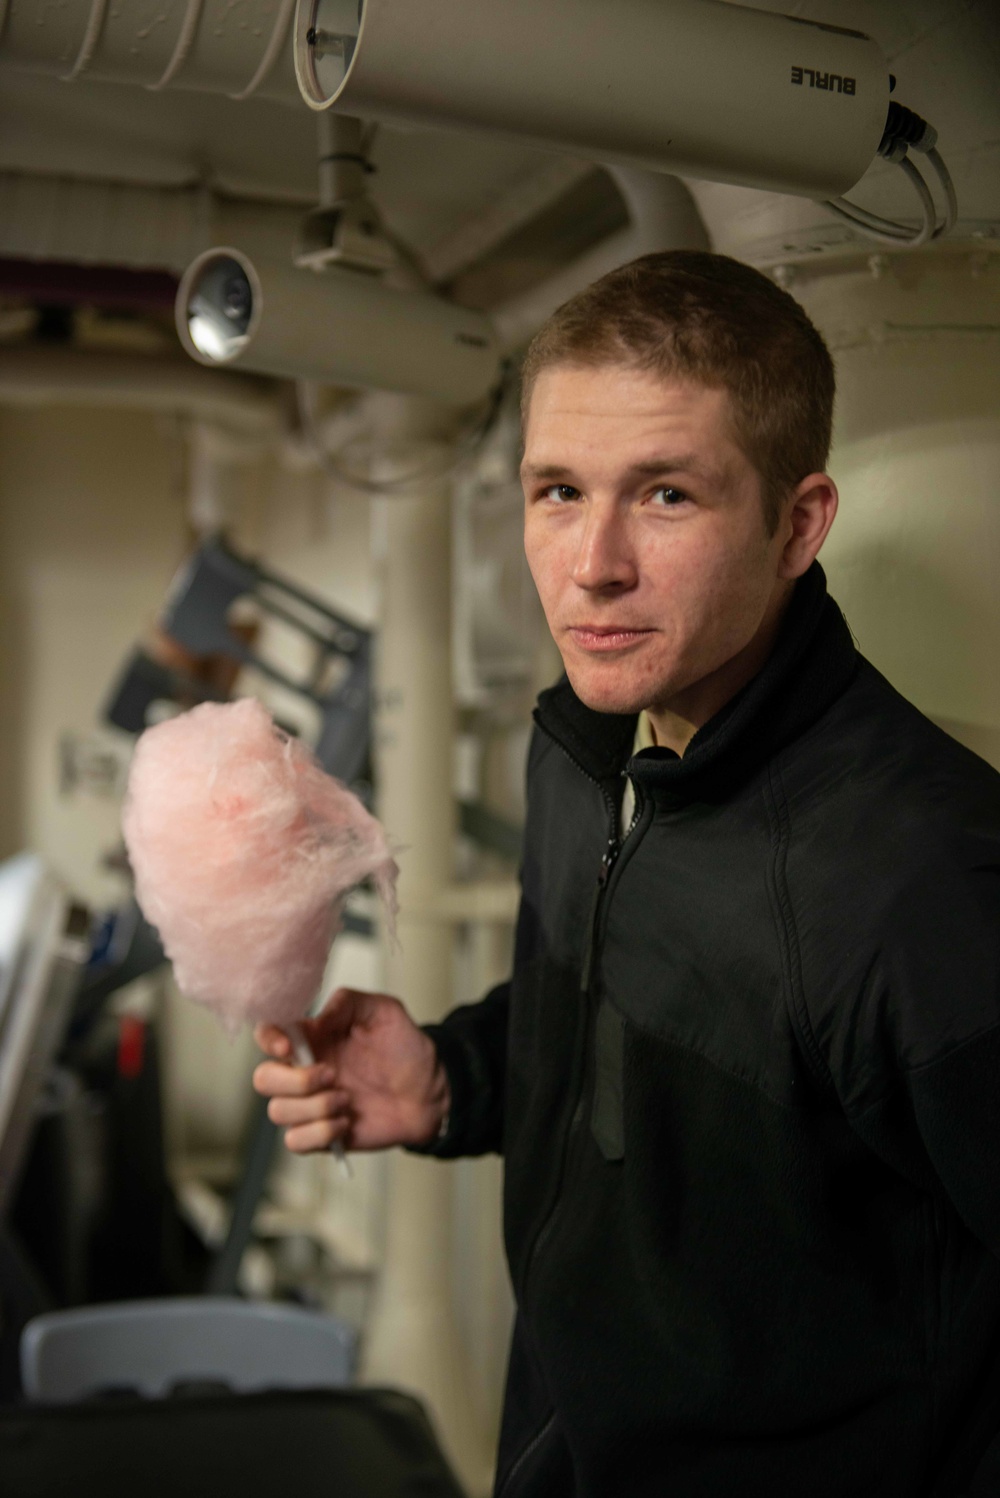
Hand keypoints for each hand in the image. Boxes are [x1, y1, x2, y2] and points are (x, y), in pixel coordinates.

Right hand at [253, 987, 449, 1154]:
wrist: (430, 1090)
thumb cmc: (405, 1049)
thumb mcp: (383, 1011)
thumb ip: (348, 1002)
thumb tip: (316, 1016)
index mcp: (312, 1038)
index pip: (267, 1034)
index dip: (268, 1039)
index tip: (290, 1046)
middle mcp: (303, 1071)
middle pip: (263, 1079)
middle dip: (293, 1080)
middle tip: (331, 1075)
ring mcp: (310, 1105)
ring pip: (277, 1112)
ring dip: (314, 1107)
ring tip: (346, 1100)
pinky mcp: (320, 1135)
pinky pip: (295, 1141)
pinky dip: (319, 1133)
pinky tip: (345, 1123)